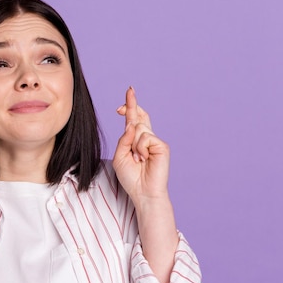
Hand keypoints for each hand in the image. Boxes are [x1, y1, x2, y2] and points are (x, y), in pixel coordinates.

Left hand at [112, 87, 170, 203]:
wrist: (143, 192)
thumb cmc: (131, 177)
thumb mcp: (120, 157)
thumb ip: (123, 140)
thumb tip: (131, 124)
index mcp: (135, 141)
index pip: (133, 121)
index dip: (129, 109)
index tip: (120, 104)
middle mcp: (146, 139)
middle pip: (139, 117)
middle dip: (132, 103)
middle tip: (130, 89)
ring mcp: (155, 142)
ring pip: (138, 129)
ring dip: (133, 145)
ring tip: (138, 160)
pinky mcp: (162, 146)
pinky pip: (145, 138)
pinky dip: (140, 148)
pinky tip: (144, 159)